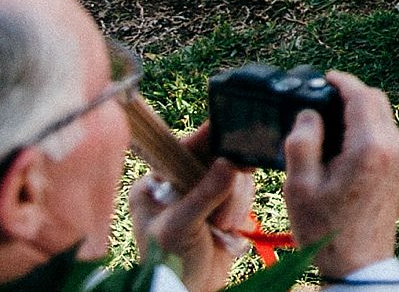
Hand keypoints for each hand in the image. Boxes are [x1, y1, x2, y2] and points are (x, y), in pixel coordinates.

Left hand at [130, 136, 256, 291]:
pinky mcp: (221, 206)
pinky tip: (232, 228)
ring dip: (235, 201)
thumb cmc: (169, 263)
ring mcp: (201, 194)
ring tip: (224, 227)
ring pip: (233, 175)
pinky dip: (242, 207)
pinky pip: (242, 191)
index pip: (183, 150)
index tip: (234, 134)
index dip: (209, 142)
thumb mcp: (180, 228)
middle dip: (226, 184)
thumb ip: (204, 195)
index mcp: (156, 184)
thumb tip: (232, 162)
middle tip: (226, 209)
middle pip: (216, 159)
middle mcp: (178, 184)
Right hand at [282, 71, 398, 279]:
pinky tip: (343, 146)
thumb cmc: (328, 228)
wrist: (359, 262)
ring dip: (358, 113)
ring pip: (383, 117)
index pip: (361, 96)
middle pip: (376, 101)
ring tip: (327, 127)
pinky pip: (386, 135)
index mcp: (371, 147)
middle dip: (349, 95)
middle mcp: (395, 146)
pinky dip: (366, 129)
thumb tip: (310, 113)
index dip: (341, 81)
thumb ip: (303, 142)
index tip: (325, 78)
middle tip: (321, 101)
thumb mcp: (300, 186)